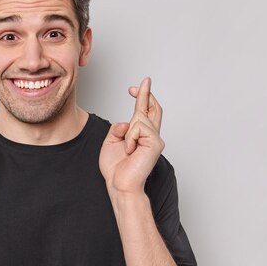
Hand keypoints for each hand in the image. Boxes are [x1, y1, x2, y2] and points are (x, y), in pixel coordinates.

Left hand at [99, 77, 164, 193]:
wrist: (120, 184)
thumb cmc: (116, 168)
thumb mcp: (110, 141)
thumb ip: (118, 128)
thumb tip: (128, 122)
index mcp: (140, 135)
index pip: (144, 112)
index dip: (142, 97)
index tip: (136, 87)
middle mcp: (151, 135)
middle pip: (153, 108)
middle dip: (147, 93)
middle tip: (144, 81)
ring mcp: (155, 139)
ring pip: (139, 119)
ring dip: (128, 133)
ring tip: (127, 149)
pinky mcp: (156, 143)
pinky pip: (139, 128)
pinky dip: (130, 138)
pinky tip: (131, 150)